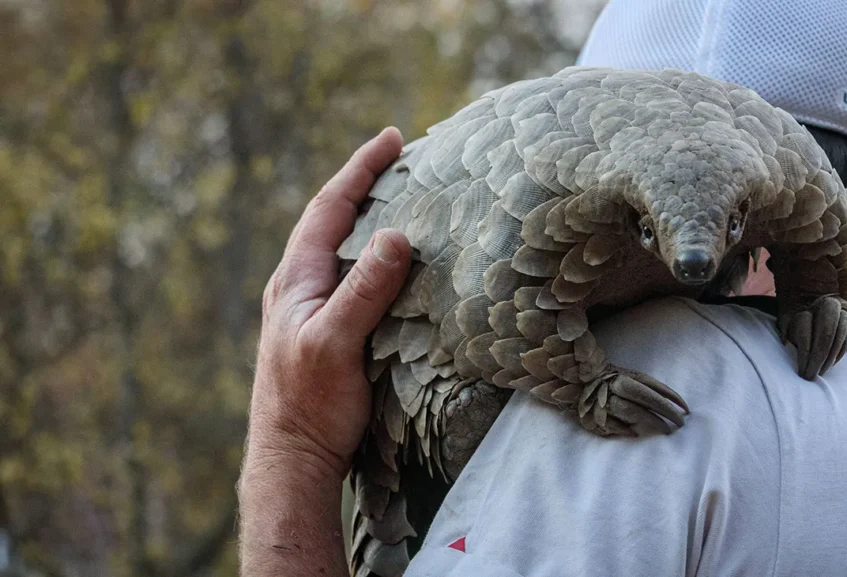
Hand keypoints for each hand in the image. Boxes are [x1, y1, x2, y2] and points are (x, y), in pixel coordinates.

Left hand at [239, 127, 409, 576]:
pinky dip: (373, 257)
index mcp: (297, 280)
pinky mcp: (324, 333)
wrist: (291, 459)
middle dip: (364, 186)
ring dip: (368, 220)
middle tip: (400, 162)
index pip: (329, 208)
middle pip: (332, 221)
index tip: (392, 139)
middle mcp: (299, 288)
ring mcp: (309, 311)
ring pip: (340, 250)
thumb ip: (364, 290)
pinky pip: (350, 278)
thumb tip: (397, 236)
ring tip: (402, 202)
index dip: (360, 170)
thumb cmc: (310, 404)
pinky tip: (393, 267)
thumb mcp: (336, 342)